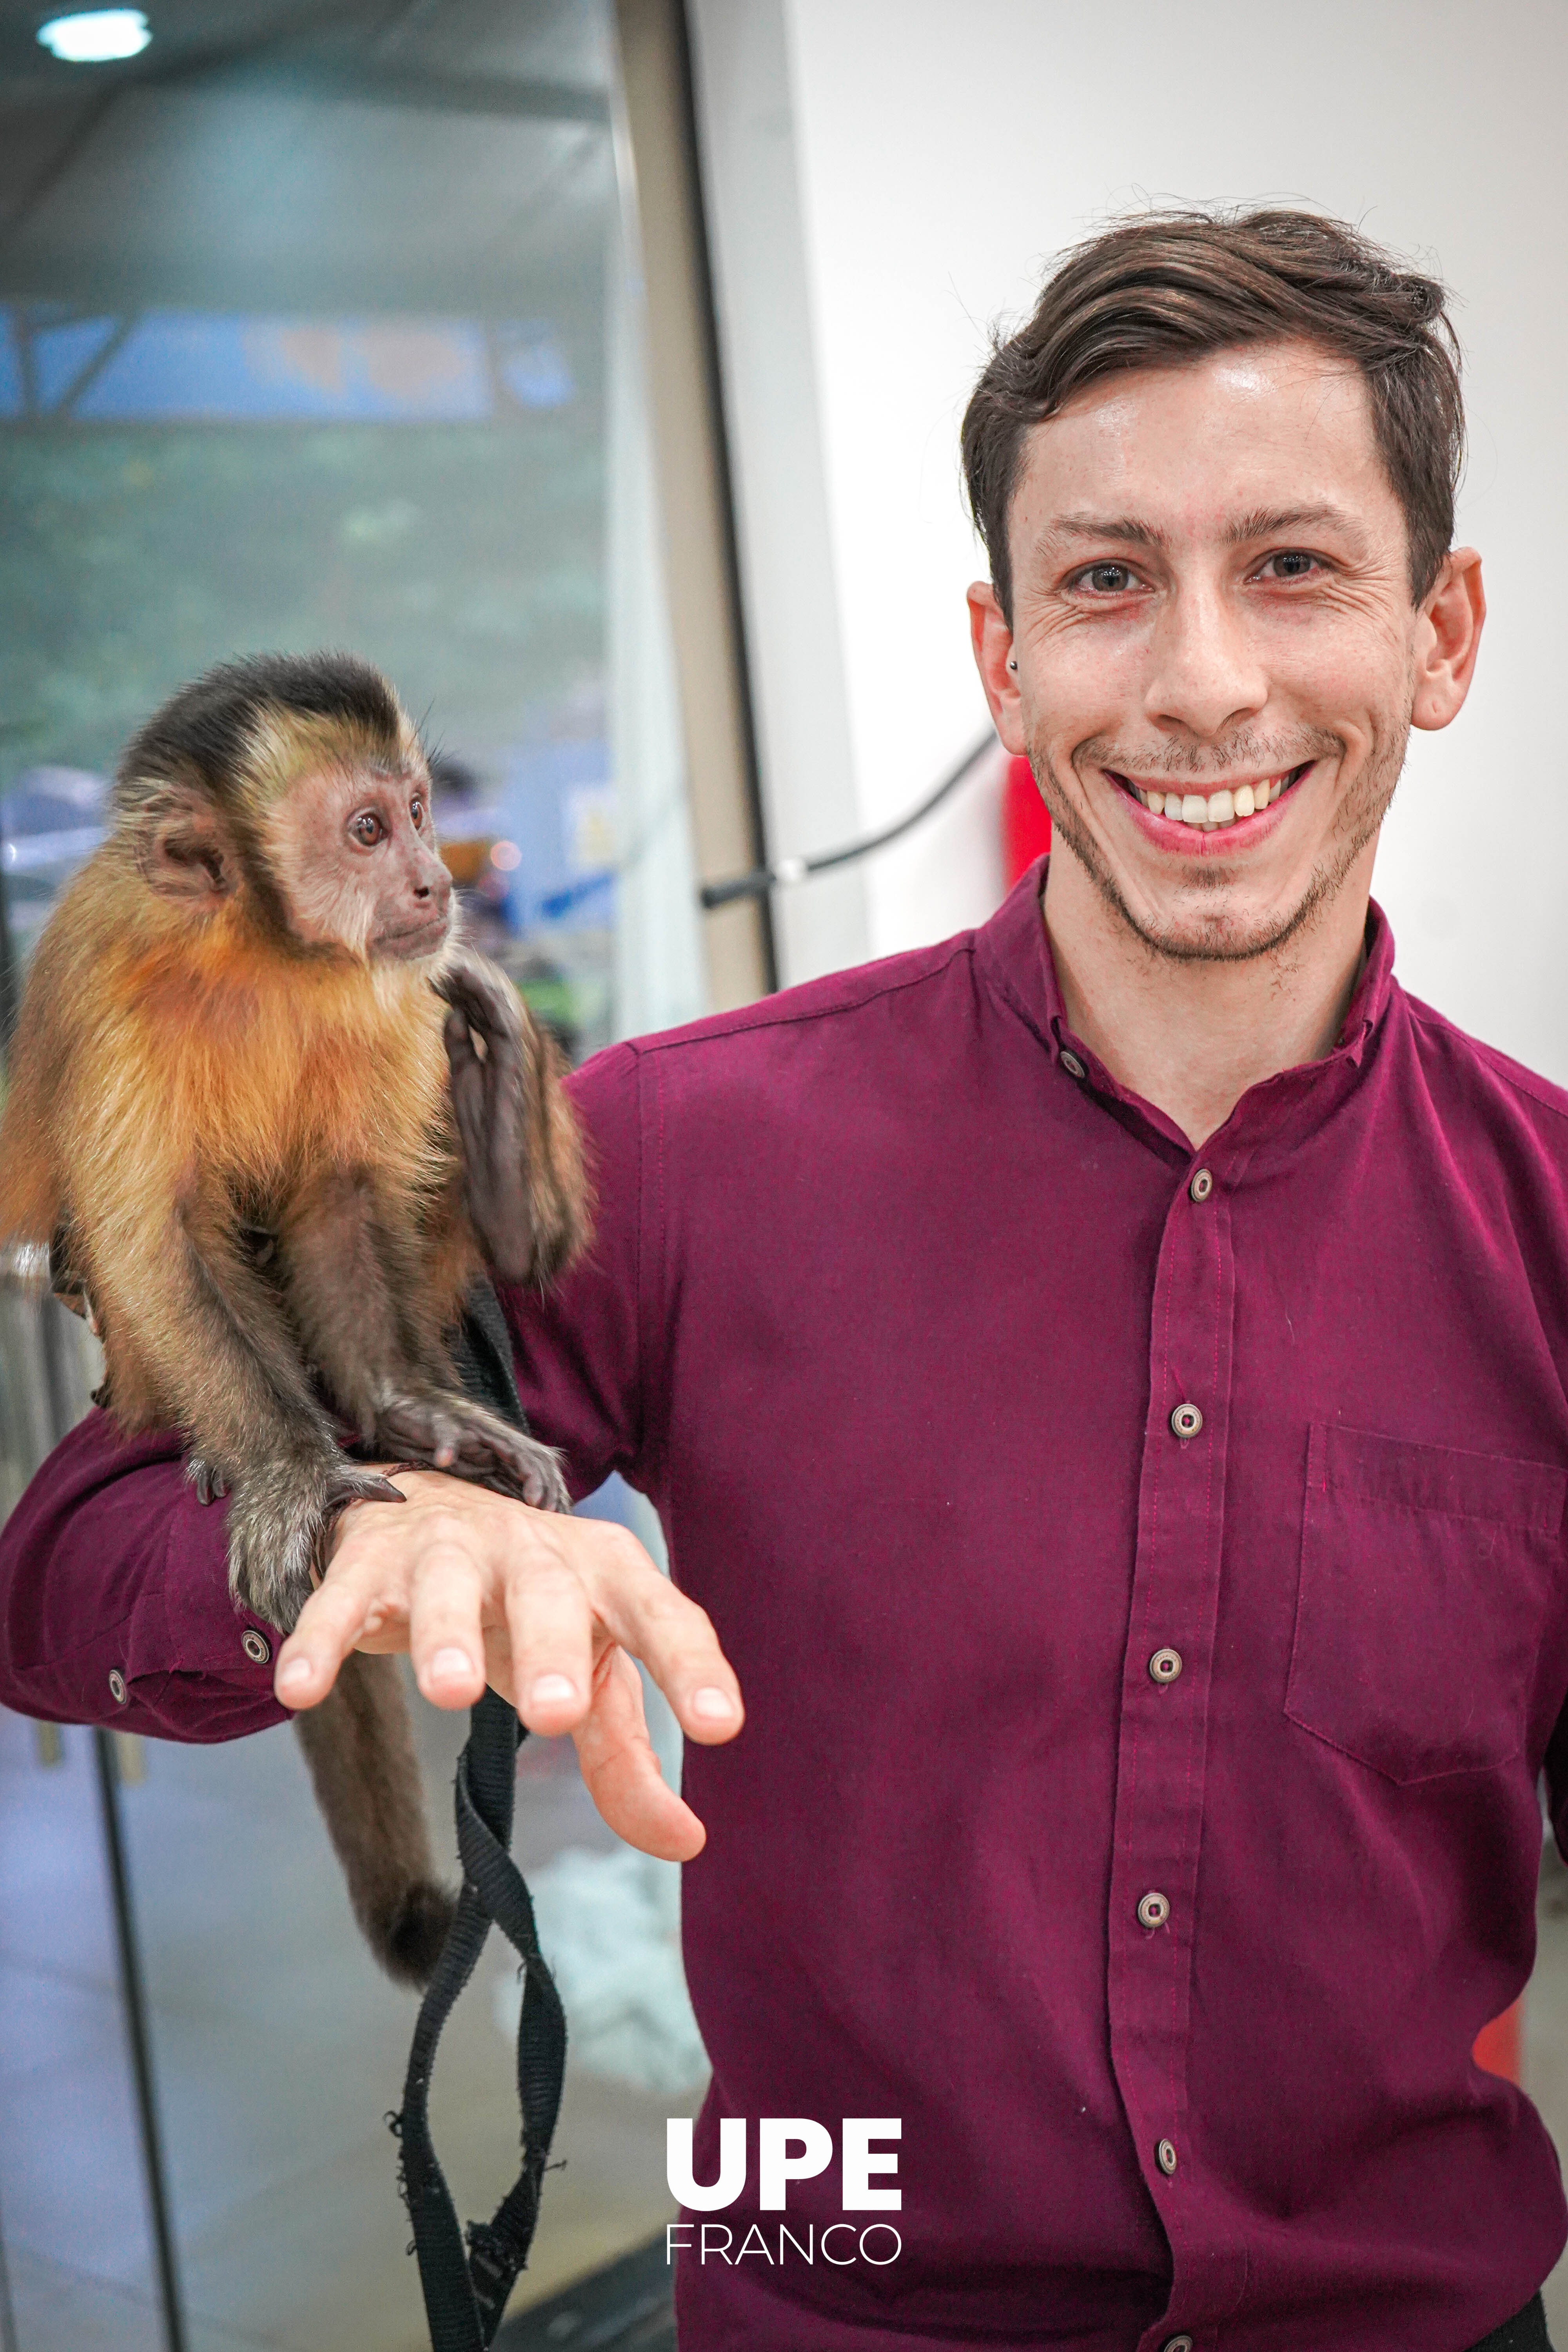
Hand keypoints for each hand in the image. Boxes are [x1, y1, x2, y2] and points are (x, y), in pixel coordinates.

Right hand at [272, 1471, 742, 1861]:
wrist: (433, 1511)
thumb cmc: (531, 1611)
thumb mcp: (590, 1674)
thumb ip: (628, 1759)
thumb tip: (685, 1841)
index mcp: (603, 1576)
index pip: (662, 1616)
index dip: (692, 1667)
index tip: (720, 1725)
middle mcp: (532, 1552)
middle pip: (548, 1594)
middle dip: (554, 1649)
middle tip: (555, 1716)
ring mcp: (447, 1549)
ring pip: (447, 1584)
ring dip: (446, 1633)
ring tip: (448, 1692)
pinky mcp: (369, 1560)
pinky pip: (342, 1597)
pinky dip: (322, 1637)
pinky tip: (302, 1686)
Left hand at [435, 950, 541, 1282]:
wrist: (518, 1215)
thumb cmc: (494, 1164)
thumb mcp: (468, 1095)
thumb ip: (461, 1055)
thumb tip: (450, 1017)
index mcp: (504, 1060)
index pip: (481, 1003)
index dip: (456, 976)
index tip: (421, 955)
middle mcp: (518, 1056)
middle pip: (491, 994)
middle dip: (461, 964)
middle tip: (424, 939)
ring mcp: (524, 1064)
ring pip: (501, 999)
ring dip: (470, 971)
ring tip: (435, 948)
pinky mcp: (520, 1077)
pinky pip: (505, 1023)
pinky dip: (482, 994)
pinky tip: (453, 975)